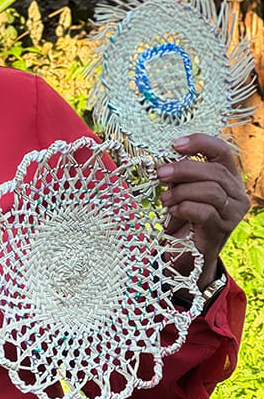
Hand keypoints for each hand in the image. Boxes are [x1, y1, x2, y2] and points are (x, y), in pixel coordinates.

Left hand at [157, 133, 249, 286]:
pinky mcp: (222, 229)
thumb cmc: (185, 219)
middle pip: (215, 171)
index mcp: (229, 178)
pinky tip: (174, 212)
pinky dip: (184, 208)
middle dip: (183, 169)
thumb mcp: (183, 191)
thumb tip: (165, 162)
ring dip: (182, 192)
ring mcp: (233, 213)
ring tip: (165, 199)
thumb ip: (181, 176)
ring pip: (211, 190)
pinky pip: (204, 211)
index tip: (175, 144)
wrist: (187, 255)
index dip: (200, 143)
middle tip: (160, 174)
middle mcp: (237, 194)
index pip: (222, 151)